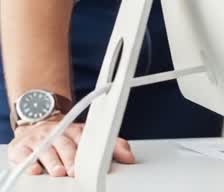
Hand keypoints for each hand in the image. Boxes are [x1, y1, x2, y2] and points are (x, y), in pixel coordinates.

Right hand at [7, 119, 134, 176]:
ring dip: (54, 162)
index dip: (93, 149)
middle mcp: (59, 133)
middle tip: (76, 171)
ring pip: (47, 151)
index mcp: (77, 131)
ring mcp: (40, 140)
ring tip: (60, 172)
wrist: (38, 122)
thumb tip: (129, 157)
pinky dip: (30, 163)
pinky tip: (36, 170)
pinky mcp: (22, 147)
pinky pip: (24, 155)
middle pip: (67, 146)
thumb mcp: (89, 136)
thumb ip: (112, 146)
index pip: (88, 139)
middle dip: (72, 159)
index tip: (98, 159)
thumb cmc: (66, 136)